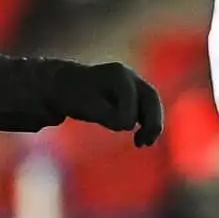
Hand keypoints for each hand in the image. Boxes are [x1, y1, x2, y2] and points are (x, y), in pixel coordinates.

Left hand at [47, 61, 163, 147]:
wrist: (66, 85)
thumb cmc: (73, 95)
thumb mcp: (84, 105)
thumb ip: (105, 114)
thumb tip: (127, 125)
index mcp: (117, 74)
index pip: (130, 95)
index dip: (128, 114)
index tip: (121, 128)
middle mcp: (129, 76)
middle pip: (151, 97)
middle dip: (152, 120)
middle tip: (145, 142)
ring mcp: (134, 85)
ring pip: (152, 104)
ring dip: (153, 124)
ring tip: (144, 143)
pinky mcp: (134, 97)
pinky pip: (147, 111)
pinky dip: (148, 124)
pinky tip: (141, 141)